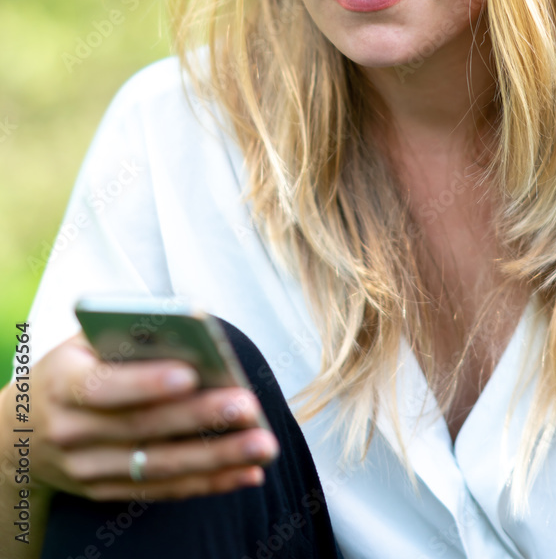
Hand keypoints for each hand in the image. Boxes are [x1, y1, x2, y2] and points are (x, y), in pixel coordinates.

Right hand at [28, 331, 279, 501]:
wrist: (20, 431)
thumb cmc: (71, 368)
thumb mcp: (82, 343)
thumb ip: (126, 336)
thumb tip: (187, 333)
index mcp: (62, 384)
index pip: (104, 386)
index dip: (146, 382)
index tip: (191, 373)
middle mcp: (71, 432)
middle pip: (142, 429)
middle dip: (199, 419)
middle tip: (248, 406)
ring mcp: (87, 470)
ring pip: (159, 467)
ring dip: (216, 458)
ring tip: (262, 444)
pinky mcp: (107, 492)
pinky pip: (164, 491)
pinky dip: (209, 483)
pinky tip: (248, 472)